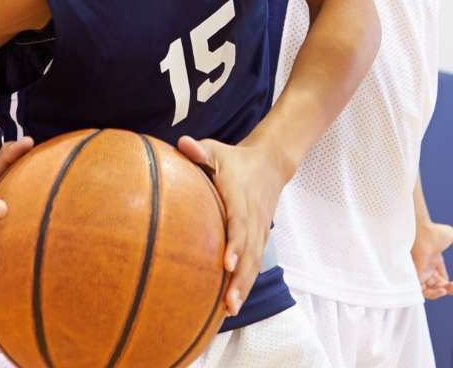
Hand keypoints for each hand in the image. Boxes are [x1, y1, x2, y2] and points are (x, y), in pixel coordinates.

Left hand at [178, 136, 285, 316]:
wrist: (271, 164)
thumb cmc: (235, 160)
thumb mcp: (217, 150)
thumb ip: (200, 151)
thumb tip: (181, 143)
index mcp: (240, 198)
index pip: (240, 223)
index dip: (235, 244)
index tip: (227, 263)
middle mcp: (253, 219)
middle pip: (249, 253)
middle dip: (240, 279)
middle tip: (228, 303)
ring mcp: (259, 231)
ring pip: (254, 263)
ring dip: (244, 288)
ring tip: (230, 310)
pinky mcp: (260, 239)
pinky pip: (254, 265)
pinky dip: (246, 285)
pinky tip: (233, 305)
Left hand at [412, 221, 452, 299]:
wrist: (421, 233)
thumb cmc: (433, 233)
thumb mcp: (448, 234)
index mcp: (433, 260)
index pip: (441, 277)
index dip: (449, 284)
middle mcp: (425, 268)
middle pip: (438, 285)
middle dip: (449, 289)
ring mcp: (420, 273)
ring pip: (430, 290)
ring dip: (441, 293)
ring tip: (449, 290)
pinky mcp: (415, 278)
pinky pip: (422, 291)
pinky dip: (433, 293)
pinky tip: (442, 290)